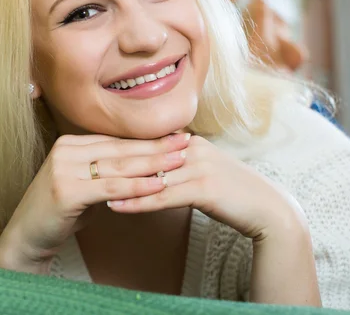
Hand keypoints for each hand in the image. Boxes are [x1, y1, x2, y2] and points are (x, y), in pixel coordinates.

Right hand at [0, 133, 189, 272]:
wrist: (26, 236)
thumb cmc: (59, 211)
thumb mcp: (83, 183)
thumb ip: (105, 170)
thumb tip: (142, 162)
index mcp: (70, 143)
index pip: (116, 139)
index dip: (146, 138)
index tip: (174, 135)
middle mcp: (66, 150)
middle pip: (120, 148)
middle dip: (156, 146)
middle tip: (186, 142)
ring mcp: (64, 168)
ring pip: (118, 166)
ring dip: (152, 164)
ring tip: (179, 161)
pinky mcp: (66, 190)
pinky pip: (110, 188)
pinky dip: (136, 187)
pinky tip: (157, 186)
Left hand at [106, 135, 303, 239]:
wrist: (266, 208)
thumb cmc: (231, 192)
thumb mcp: (203, 170)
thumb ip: (177, 163)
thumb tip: (150, 166)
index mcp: (189, 142)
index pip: (146, 144)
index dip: (117, 150)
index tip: (91, 154)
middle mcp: (191, 148)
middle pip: (144, 156)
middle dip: (111, 163)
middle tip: (83, 169)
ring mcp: (198, 166)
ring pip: (149, 175)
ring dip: (118, 182)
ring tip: (90, 188)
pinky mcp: (203, 188)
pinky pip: (161, 195)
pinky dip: (136, 201)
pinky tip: (116, 206)